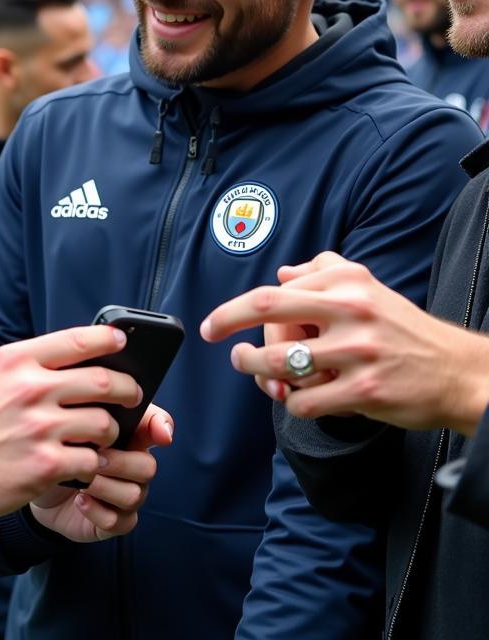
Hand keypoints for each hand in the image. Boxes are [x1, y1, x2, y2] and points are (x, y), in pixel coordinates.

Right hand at [0, 326, 143, 519]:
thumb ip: (32, 366)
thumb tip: (81, 359)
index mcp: (17, 360)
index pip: (78, 340)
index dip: (109, 339)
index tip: (123, 341)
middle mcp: (30, 389)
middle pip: (103, 382)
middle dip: (128, 390)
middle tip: (133, 396)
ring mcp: (40, 428)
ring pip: (104, 424)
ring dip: (111, 432)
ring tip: (105, 436)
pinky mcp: (46, 466)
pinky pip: (92, 461)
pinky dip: (94, 464)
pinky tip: (85, 464)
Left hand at [29, 404, 173, 542]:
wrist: (38, 481)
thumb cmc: (60, 446)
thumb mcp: (70, 419)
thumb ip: (89, 401)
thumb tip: (104, 389)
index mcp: (129, 435)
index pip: (157, 426)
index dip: (162, 428)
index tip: (161, 434)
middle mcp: (134, 465)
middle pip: (148, 465)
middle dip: (119, 462)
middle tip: (93, 456)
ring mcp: (127, 495)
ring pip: (134, 494)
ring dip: (104, 486)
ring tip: (80, 479)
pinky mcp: (115, 521)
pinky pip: (119, 521)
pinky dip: (97, 510)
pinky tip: (79, 499)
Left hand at [201, 251, 488, 434]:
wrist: (457, 371)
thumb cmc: (402, 328)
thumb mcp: (368, 286)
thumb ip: (324, 272)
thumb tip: (282, 273)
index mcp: (346, 283)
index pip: (273, 292)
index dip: (237, 310)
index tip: (217, 323)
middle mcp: (350, 311)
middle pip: (267, 310)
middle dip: (228, 325)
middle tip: (219, 342)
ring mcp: (356, 353)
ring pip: (279, 363)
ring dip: (255, 371)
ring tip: (256, 372)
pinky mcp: (364, 392)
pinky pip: (303, 402)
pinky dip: (293, 403)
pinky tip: (303, 399)